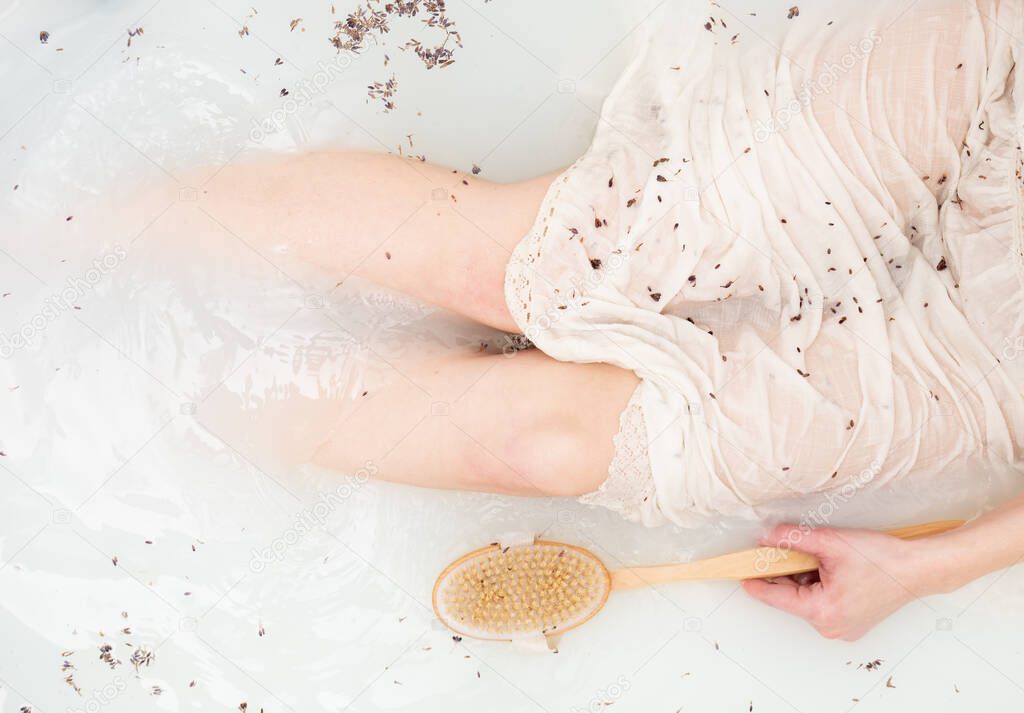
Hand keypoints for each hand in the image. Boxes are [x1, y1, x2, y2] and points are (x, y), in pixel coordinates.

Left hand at [741, 524, 932, 640]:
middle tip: (786, 550)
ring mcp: (842, 628)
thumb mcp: (830, 542)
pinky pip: (823, 603)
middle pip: (793, 597)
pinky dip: (819, 585)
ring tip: (822, 557)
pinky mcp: (851, 623)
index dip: (758, 585)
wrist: (917, 569)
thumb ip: (794, 539)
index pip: (778, 598)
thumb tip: (767, 537)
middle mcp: (830, 627)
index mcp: (822, 611)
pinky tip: (830, 568)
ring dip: (806, 578)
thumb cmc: (881, 559)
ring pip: (808, 599)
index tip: (741, 577)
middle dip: (788, 573)